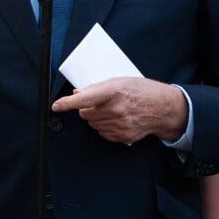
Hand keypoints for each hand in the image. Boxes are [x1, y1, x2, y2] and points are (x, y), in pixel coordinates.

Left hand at [52, 77, 188, 144]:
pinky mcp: (123, 137)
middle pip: (85, 114)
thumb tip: (78, 93)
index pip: (84, 99)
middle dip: (86, 109)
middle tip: (96, 103)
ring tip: (110, 110)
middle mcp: (116, 109)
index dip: (67, 103)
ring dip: (95, 118)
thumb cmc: (142, 91)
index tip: (56, 106)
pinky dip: (104, 127)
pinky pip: (103, 133)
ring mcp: (119, 125)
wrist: (162, 108)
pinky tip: (115, 119)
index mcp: (114, 91)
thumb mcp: (120, 81)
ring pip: (93, 124)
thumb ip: (97, 87)